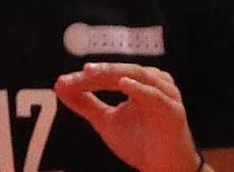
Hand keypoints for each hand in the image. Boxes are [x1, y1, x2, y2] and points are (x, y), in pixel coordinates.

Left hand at [55, 64, 198, 171]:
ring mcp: (165, 93)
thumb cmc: (140, 142)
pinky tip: (124, 84)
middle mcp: (152, 81)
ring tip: (93, 72)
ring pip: (138, 75)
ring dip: (114, 73)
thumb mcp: (106, 121)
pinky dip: (140, 89)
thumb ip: (86, 104)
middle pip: (121, 71)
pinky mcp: (173, 109)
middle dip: (98, 72)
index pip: (108, 75)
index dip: (85, 79)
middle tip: (79, 72)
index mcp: (138, 81)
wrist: (165, 167)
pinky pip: (155, 95)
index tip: (64, 82)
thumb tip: (60, 86)